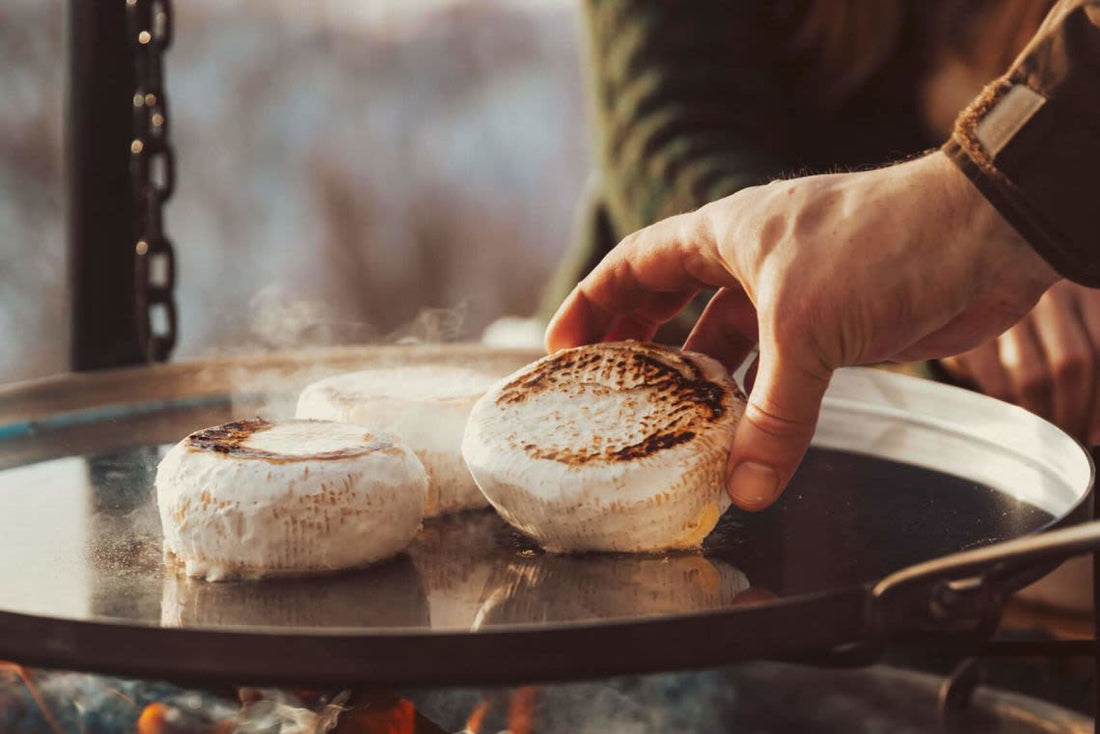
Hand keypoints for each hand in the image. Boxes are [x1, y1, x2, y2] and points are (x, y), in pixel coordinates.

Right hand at [546, 152, 1059, 510]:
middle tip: (609, 391)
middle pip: (672, 301)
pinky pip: (776, 367)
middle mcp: (750, 258)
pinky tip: (742, 433)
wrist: (984, 236)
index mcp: (725, 233)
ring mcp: (792, 291)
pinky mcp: (833, 322)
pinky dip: (756, 399)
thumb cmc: (883, 245)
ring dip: (701, 381)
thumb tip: (744, 486)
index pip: (635, 264)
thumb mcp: (807, 331)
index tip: (562, 347)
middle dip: (638, 345)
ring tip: (670, 425)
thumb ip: (772, 415)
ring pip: (727, 339)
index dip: (593, 303)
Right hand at [940, 280, 1099, 442]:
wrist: (964, 306)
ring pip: (1033, 375)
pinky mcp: (971, 331)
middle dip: (1075, 412)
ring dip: (1043, 417)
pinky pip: (996, 380)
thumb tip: (1097, 428)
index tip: (1095, 433)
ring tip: (1046, 441)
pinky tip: (1014, 424)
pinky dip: (1010, 409)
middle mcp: (1047, 293)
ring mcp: (1005, 309)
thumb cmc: (1037, 333)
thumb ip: (1090, 366)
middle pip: (1071, 362)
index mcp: (1084, 290)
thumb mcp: (1072, 337)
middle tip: (1072, 443)